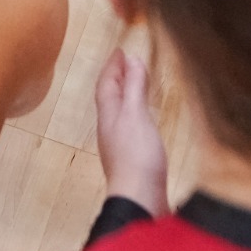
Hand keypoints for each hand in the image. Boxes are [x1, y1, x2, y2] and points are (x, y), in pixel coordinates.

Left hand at [94, 48, 168, 216]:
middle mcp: (110, 128)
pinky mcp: (131, 158)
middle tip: (126, 63)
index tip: (119, 51)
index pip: (106, 84)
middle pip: (110, 97)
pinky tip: (144, 119)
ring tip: (135, 84)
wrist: (139, 199)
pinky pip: (129, 125)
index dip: (112, 67)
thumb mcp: (136, 115)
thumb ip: (135, 88)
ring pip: (118, 111)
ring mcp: (119, 144)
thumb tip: (133, 60)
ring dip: (125, 94)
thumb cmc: (137, 155)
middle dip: (117, 78)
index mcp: (109, 115)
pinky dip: (135, 113)